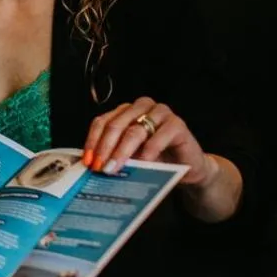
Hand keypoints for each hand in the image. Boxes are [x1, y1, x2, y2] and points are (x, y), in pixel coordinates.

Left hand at [83, 97, 212, 182]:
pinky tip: (142, 165)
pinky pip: (158, 138)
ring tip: (114, 168)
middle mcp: (141, 107)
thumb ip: (114, 155)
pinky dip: (148, 152)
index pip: (102, 122)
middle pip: (116, 124)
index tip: (88, 161)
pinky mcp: (177, 124)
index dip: (93, 141)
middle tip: (100, 167)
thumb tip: (93, 165)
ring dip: (122, 151)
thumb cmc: (156, 160)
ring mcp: (160, 113)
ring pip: (135, 130)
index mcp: (125, 112)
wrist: (188, 167)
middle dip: (105, 148)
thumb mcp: (131, 156)